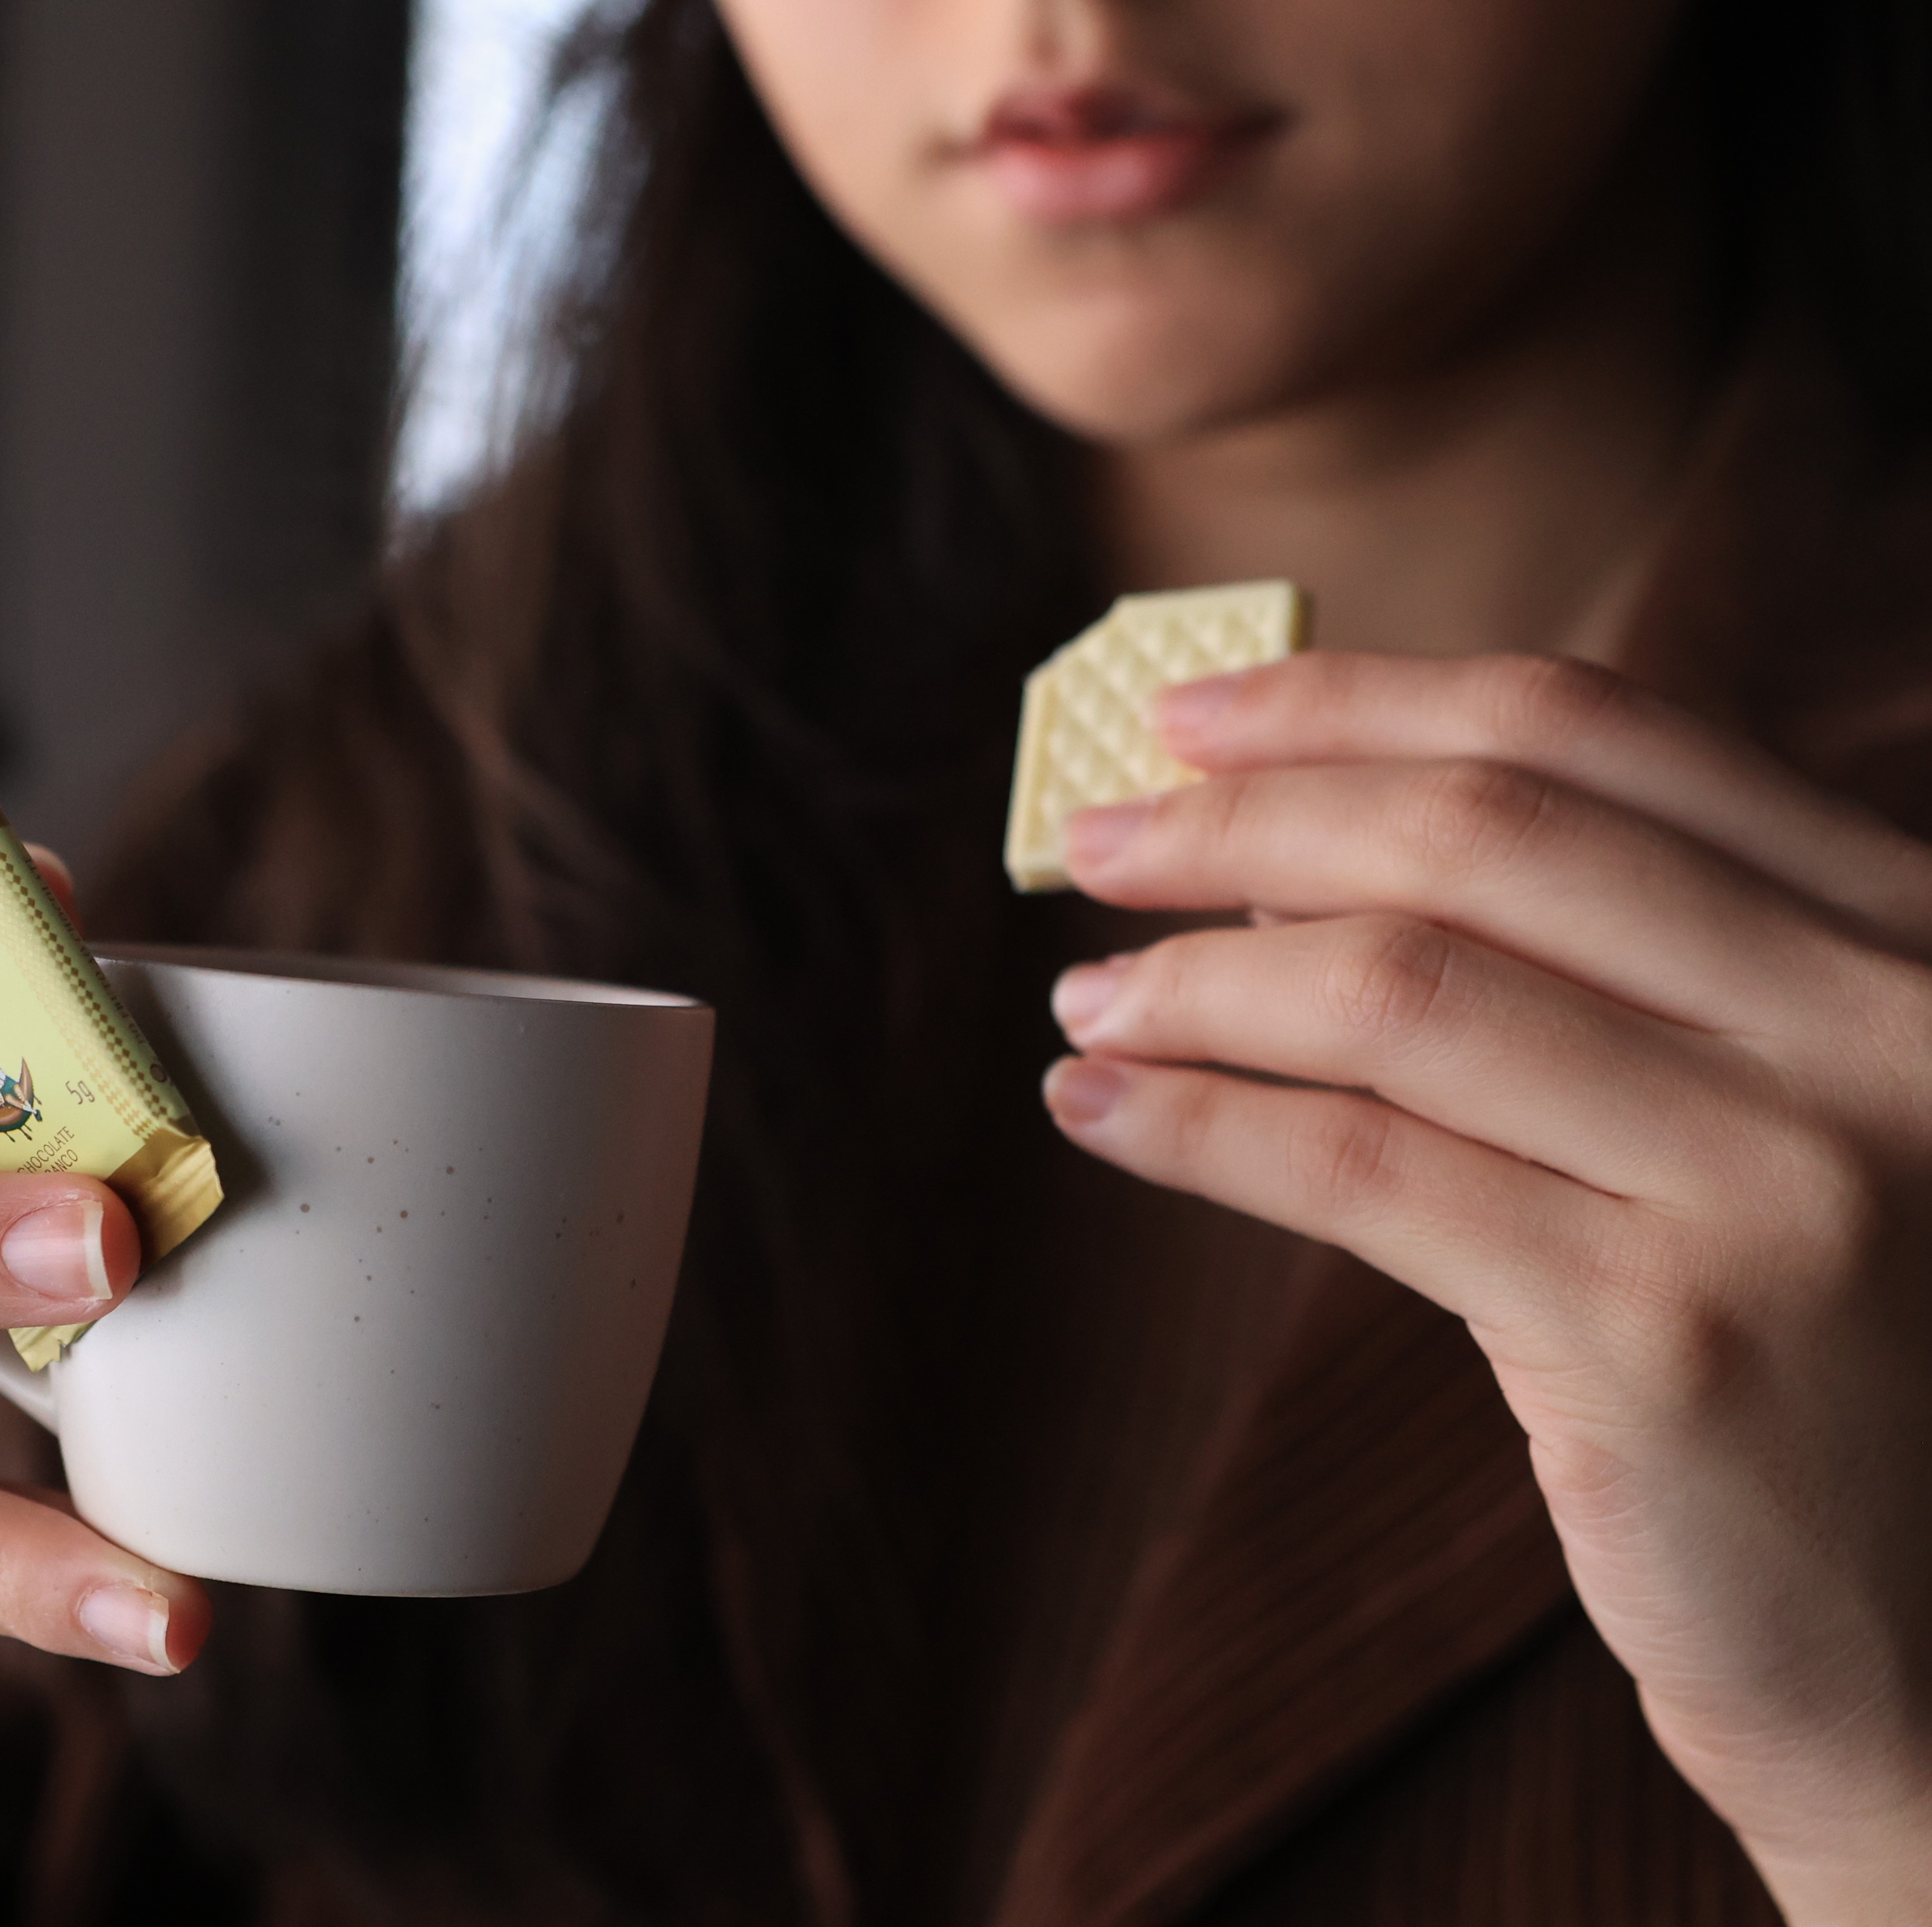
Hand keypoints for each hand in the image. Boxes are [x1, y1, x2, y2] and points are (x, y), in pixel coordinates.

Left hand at [1042, 653, 1931, 1921]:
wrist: (1929, 1655)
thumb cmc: (1800, 1364)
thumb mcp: (1733, 1117)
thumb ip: (1569, 976)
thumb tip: (1277, 861)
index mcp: (1911, 934)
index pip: (1595, 736)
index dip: (1362, 703)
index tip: (1188, 716)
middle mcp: (1890, 1029)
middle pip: (1486, 839)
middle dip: (1250, 820)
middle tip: (1092, 841)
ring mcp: (1792, 1183)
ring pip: (1406, 998)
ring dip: (1199, 982)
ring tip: (1085, 995)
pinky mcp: (1675, 1342)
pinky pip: (1369, 1176)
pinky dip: (1200, 1127)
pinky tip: (1092, 1109)